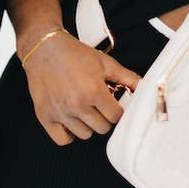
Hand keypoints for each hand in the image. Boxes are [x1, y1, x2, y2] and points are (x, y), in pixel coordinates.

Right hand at [22, 31, 140, 144]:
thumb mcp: (104, 62)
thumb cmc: (74, 54)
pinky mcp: (45, 115)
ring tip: (83, 108)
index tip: (111, 103)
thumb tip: (144, 89)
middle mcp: (76, 104)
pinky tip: (71, 120)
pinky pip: (63, 139)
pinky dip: (69, 133)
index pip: (116, 117)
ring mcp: (60, 112)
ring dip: (87, 124)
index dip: (115, 109)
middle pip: (102, 128)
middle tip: (97, 105)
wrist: (44, 48)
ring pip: (84, 135)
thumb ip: (126, 77)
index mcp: (93, 91)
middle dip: (103, 117)